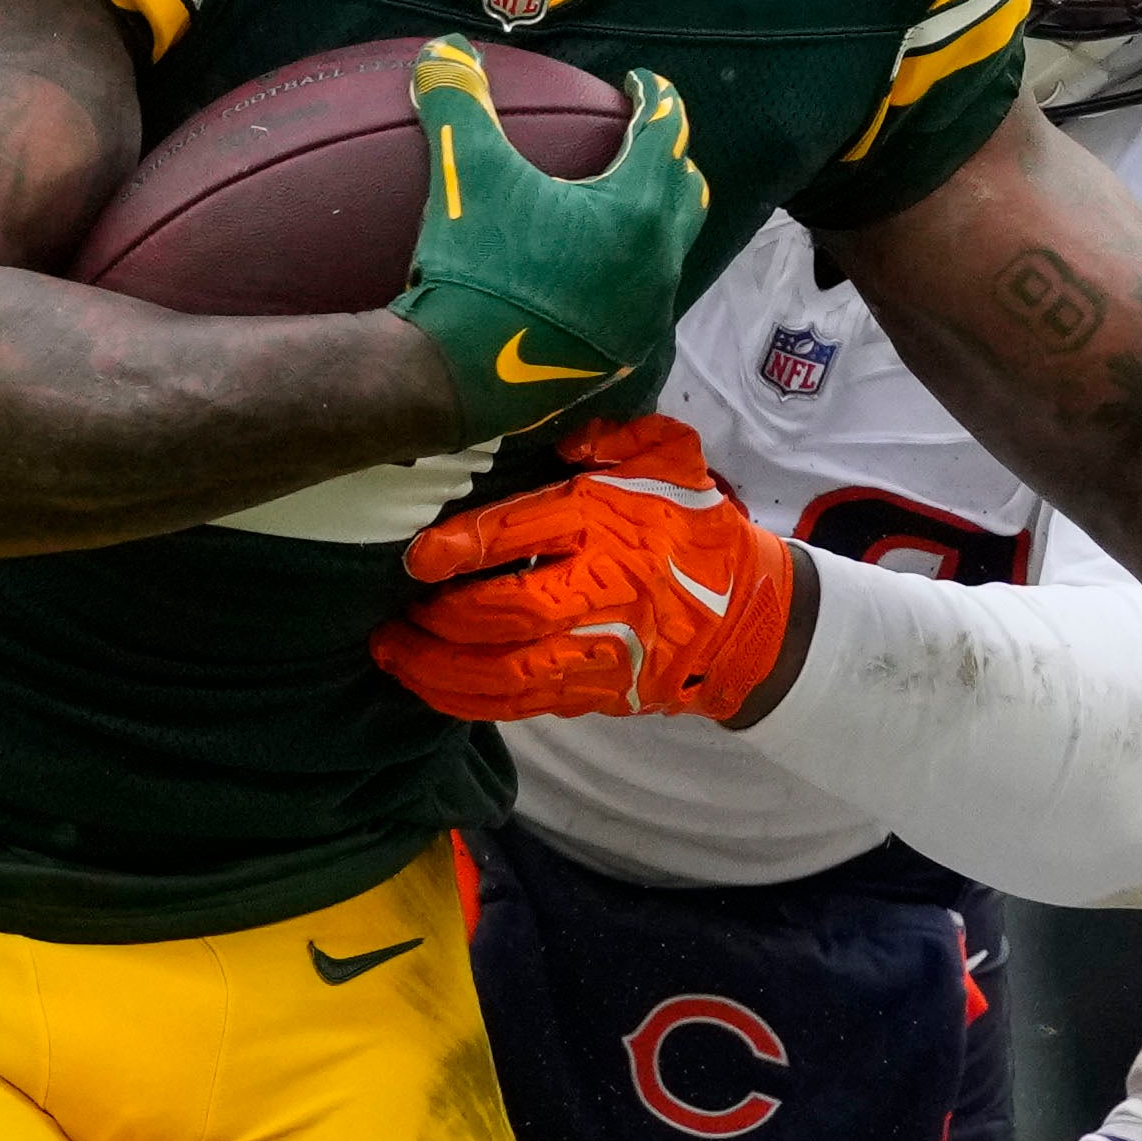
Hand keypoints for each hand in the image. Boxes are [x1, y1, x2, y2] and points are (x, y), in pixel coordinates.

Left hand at [370, 413, 799, 720]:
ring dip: (440, 671)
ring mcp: (602, 650)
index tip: (418, 557)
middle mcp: (604, 590)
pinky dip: (469, 703)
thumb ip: (617, 434)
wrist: (750, 618)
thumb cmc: (696, 529)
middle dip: (443, 619)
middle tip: (397, 614)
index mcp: (611, 524)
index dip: (464, 546)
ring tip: (392, 656)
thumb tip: (563, 438)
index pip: (527, 533)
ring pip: (509, 674)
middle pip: (510, 613)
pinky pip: (523, 706)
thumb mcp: (672, 458)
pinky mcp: (598, 692)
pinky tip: (431, 688)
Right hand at [392, 41, 702, 440]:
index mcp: (636, 208)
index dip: (655, 97)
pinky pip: (644, 299)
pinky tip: (591, 272)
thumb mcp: (463, 174)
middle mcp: (658, 261)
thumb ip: (459, 102)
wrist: (460, 377)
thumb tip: (442, 51)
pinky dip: (629, 271)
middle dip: (669, 159)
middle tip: (639, 140)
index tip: (639, 83)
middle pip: (686, 193)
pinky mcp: (622, 354)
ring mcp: (646, 314)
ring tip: (617, 206)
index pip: (667, 131)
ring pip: (670, 251)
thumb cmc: (474, 268)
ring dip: (654, 220)